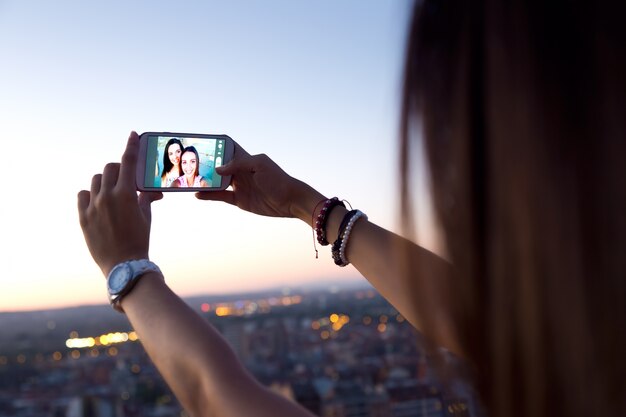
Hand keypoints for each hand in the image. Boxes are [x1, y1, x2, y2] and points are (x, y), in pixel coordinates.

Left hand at [77, 132, 162, 275]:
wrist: (124, 265)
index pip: (128, 162)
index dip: (131, 146)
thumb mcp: (146, 216)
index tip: (133, 135)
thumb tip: (151, 191)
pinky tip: (98, 202)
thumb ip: (145, 198)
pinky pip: (83, 195)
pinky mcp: (82, 217)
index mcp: (125, 194)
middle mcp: (106, 197)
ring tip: (112, 193)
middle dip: (119, 169)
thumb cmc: (139, 240)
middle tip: (125, 178)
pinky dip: (91, 195)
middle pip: (110, 168)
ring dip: (105, 182)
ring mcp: (92, 206)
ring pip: (96, 180)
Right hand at [196, 142, 324, 221]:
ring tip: (189, 179)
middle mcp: (241, 172)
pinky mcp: (239, 200)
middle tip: (188, 162)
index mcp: (246, 159)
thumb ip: (238, 164)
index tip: (202, 142)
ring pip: (218, 182)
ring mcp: (239, 186)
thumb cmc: (277, 179)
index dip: (217, 145)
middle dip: (206, 164)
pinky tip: (198, 194)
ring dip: (205, 180)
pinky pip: (221, 196)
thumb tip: (218, 168)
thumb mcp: (259, 165)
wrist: (290, 200)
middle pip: (220, 166)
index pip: (229, 149)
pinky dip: (209, 195)